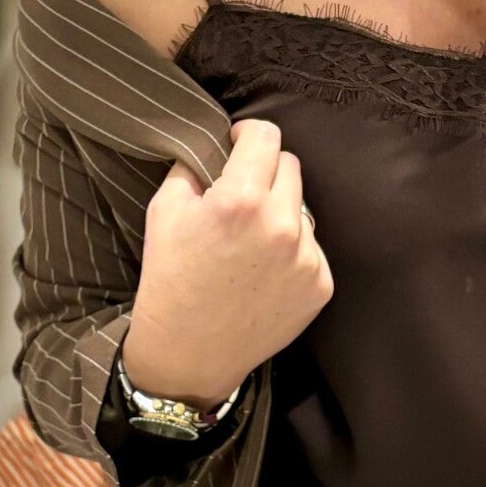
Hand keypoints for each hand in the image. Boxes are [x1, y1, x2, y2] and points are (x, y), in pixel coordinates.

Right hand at [121, 116, 332, 404]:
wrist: (188, 352)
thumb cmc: (170, 279)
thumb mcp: (164, 210)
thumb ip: (193, 166)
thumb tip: (217, 145)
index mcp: (241, 199)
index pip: (266, 135)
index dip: (247, 134)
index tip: (237, 145)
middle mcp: (281, 224)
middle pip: (290, 166)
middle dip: (264, 173)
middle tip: (240, 198)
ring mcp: (306, 257)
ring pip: (302, 208)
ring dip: (280, 213)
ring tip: (249, 244)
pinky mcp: (321, 284)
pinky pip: (312, 247)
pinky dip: (292, 251)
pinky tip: (263, 272)